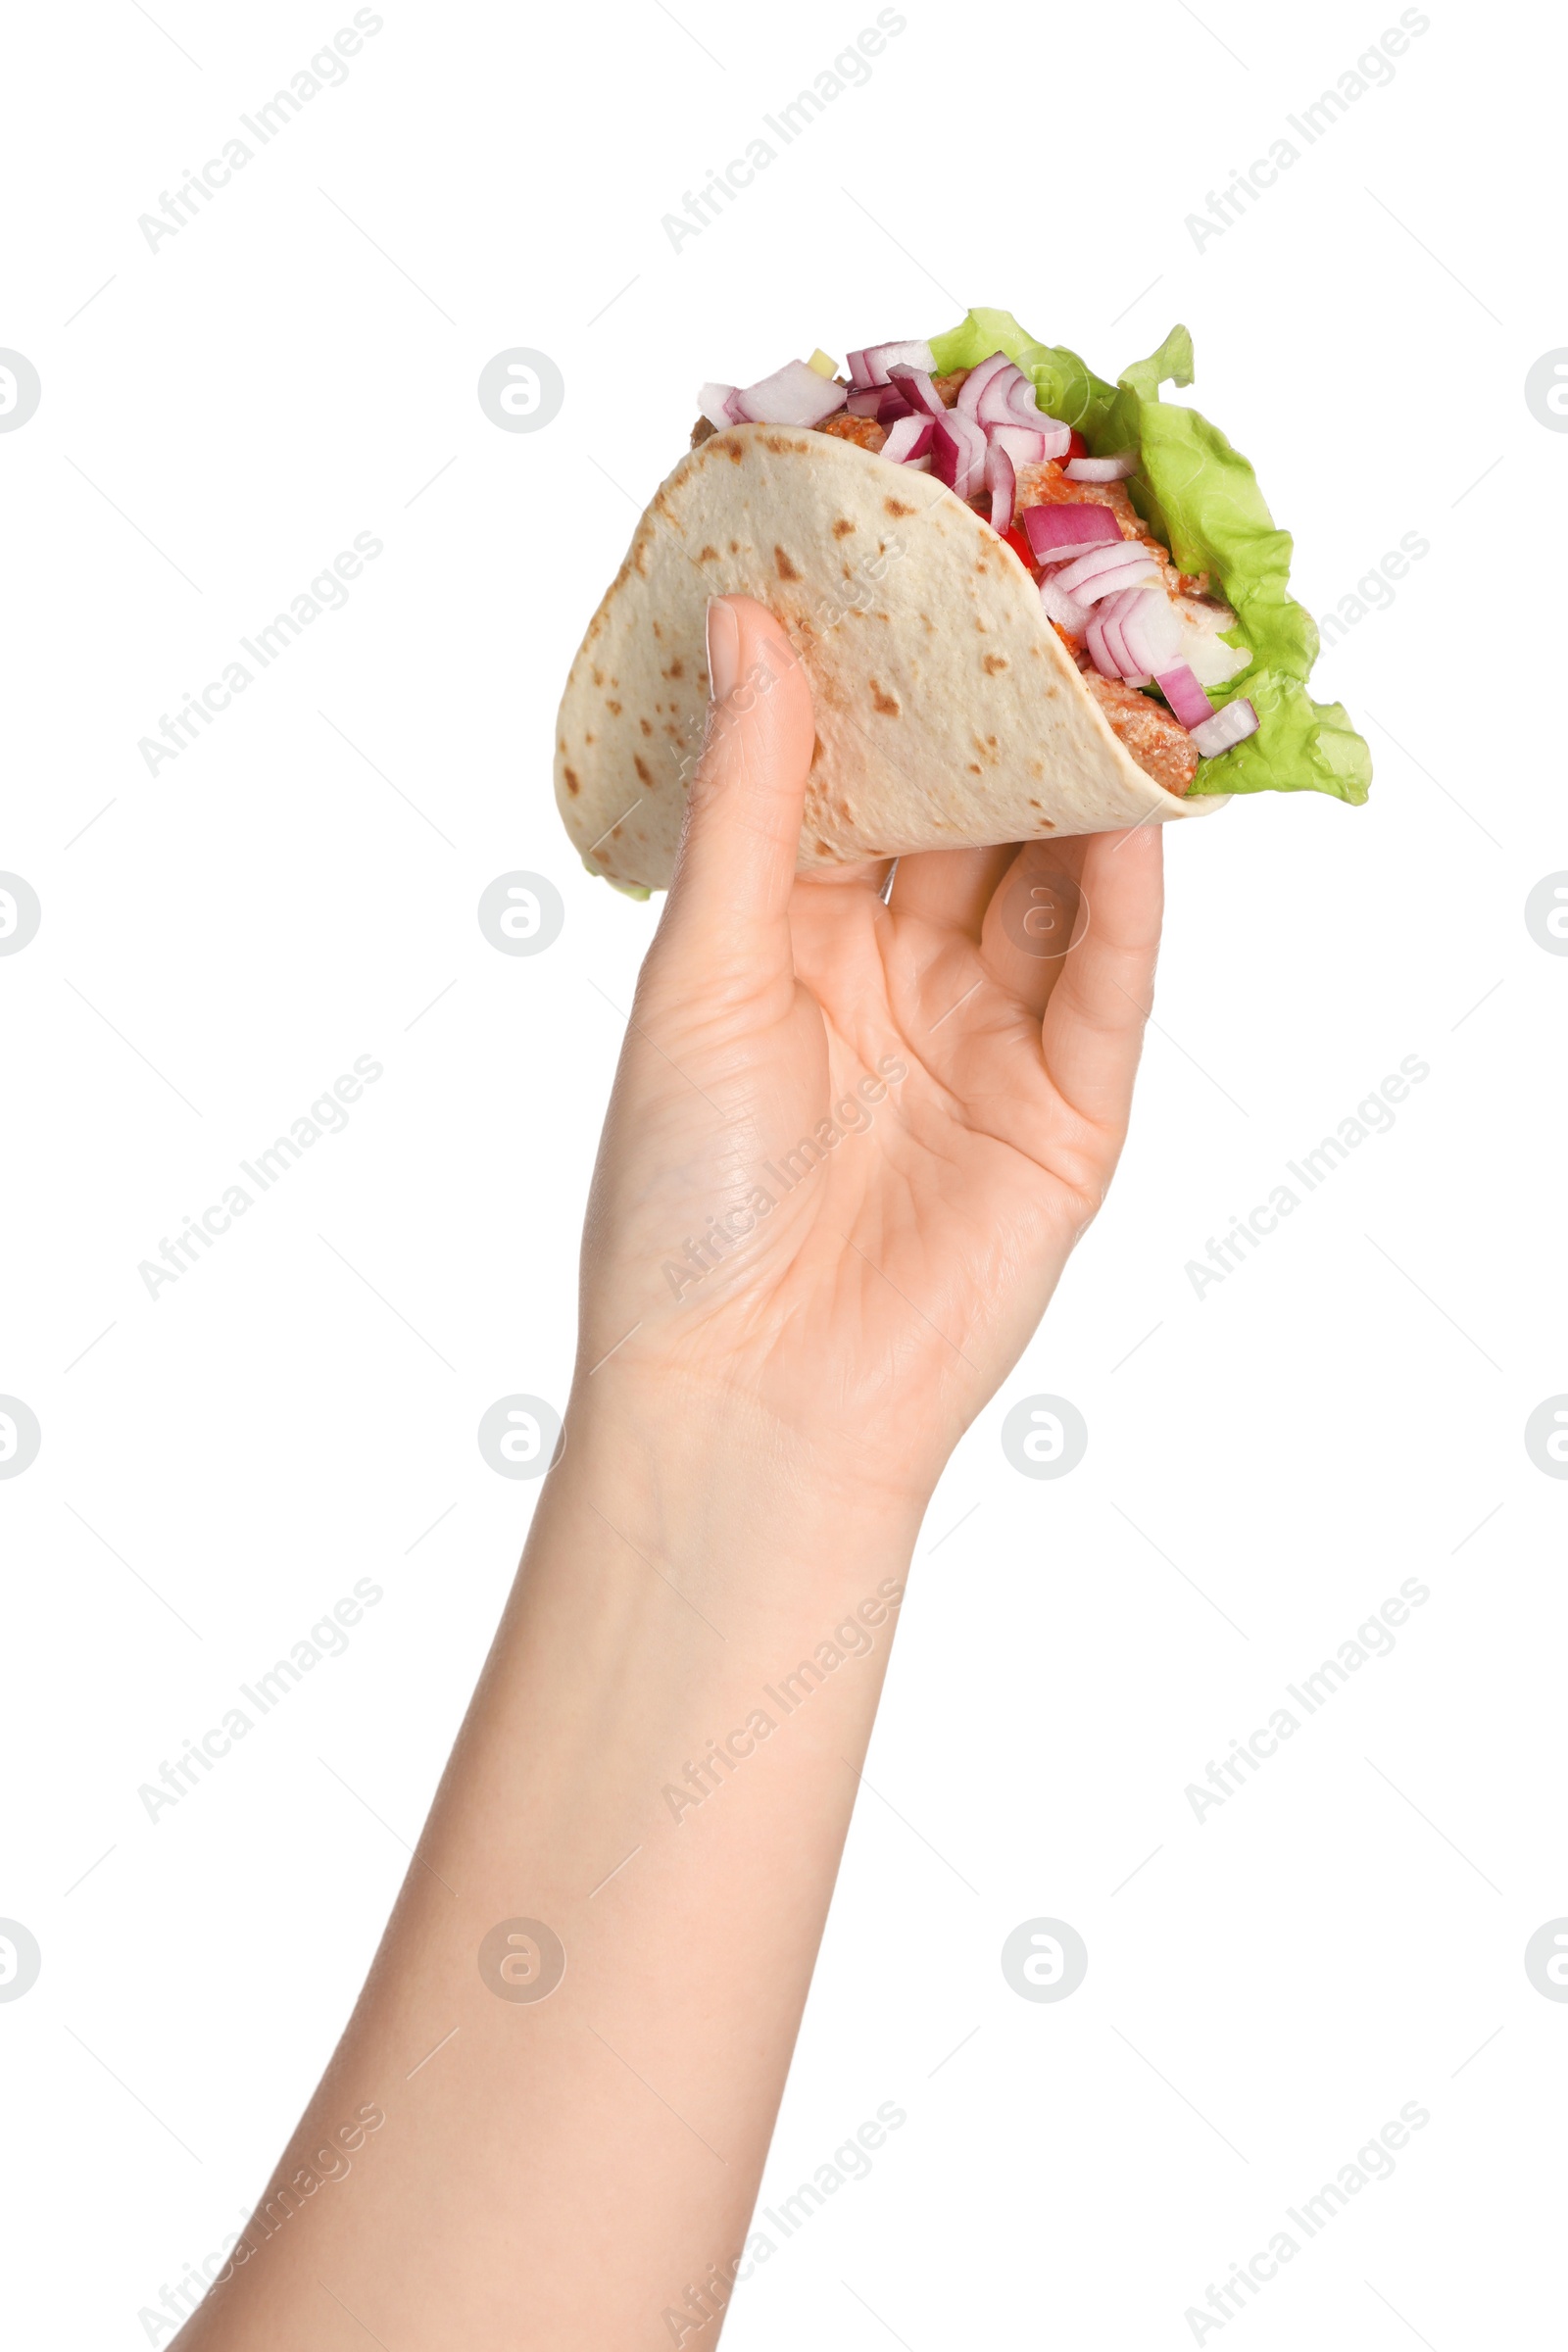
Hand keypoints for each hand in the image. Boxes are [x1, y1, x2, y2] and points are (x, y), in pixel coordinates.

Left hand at [576, 595, 1163, 1501]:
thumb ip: (753, 806)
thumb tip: (752, 626)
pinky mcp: (1068, 1112)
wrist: (749, 1399)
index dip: (880, 680)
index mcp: (786, 944)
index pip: (852, 782)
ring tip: (1107, 660)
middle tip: (1035, 578)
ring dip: (1078, 783)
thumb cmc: (682, 1198)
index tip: (904, 559)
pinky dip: (1123, 897)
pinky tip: (1133, 805)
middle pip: (966, 819)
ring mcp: (988, 1042)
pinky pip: (1107, 984)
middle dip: (998, 712)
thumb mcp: (703, 975)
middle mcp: (893, 978)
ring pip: (1050, 883)